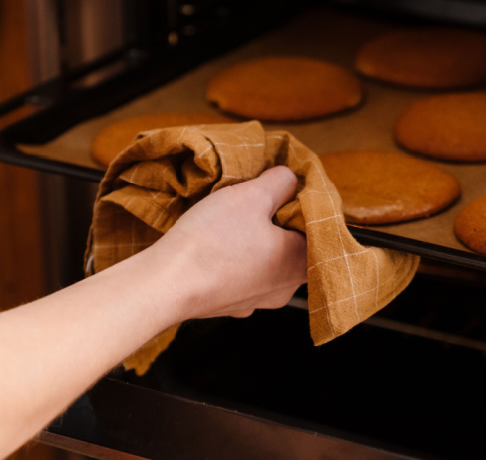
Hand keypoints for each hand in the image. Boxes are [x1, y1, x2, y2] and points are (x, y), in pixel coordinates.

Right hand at [141, 166, 307, 319]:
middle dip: (277, 226)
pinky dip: (233, 262)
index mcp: (299, 263)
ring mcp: (255, 302)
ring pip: (266, 265)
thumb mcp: (251, 196)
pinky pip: (240, 278)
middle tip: (256, 206)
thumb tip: (290, 179)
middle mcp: (284, 289)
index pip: (319, 232)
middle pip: (293, 249)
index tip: (283, 194)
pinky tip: (216, 247)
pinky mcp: (228, 306)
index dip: (303, 208)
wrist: (166, 284)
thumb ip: (279, 182)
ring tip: (232, 225)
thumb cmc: (212, 241)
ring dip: (254, 245)